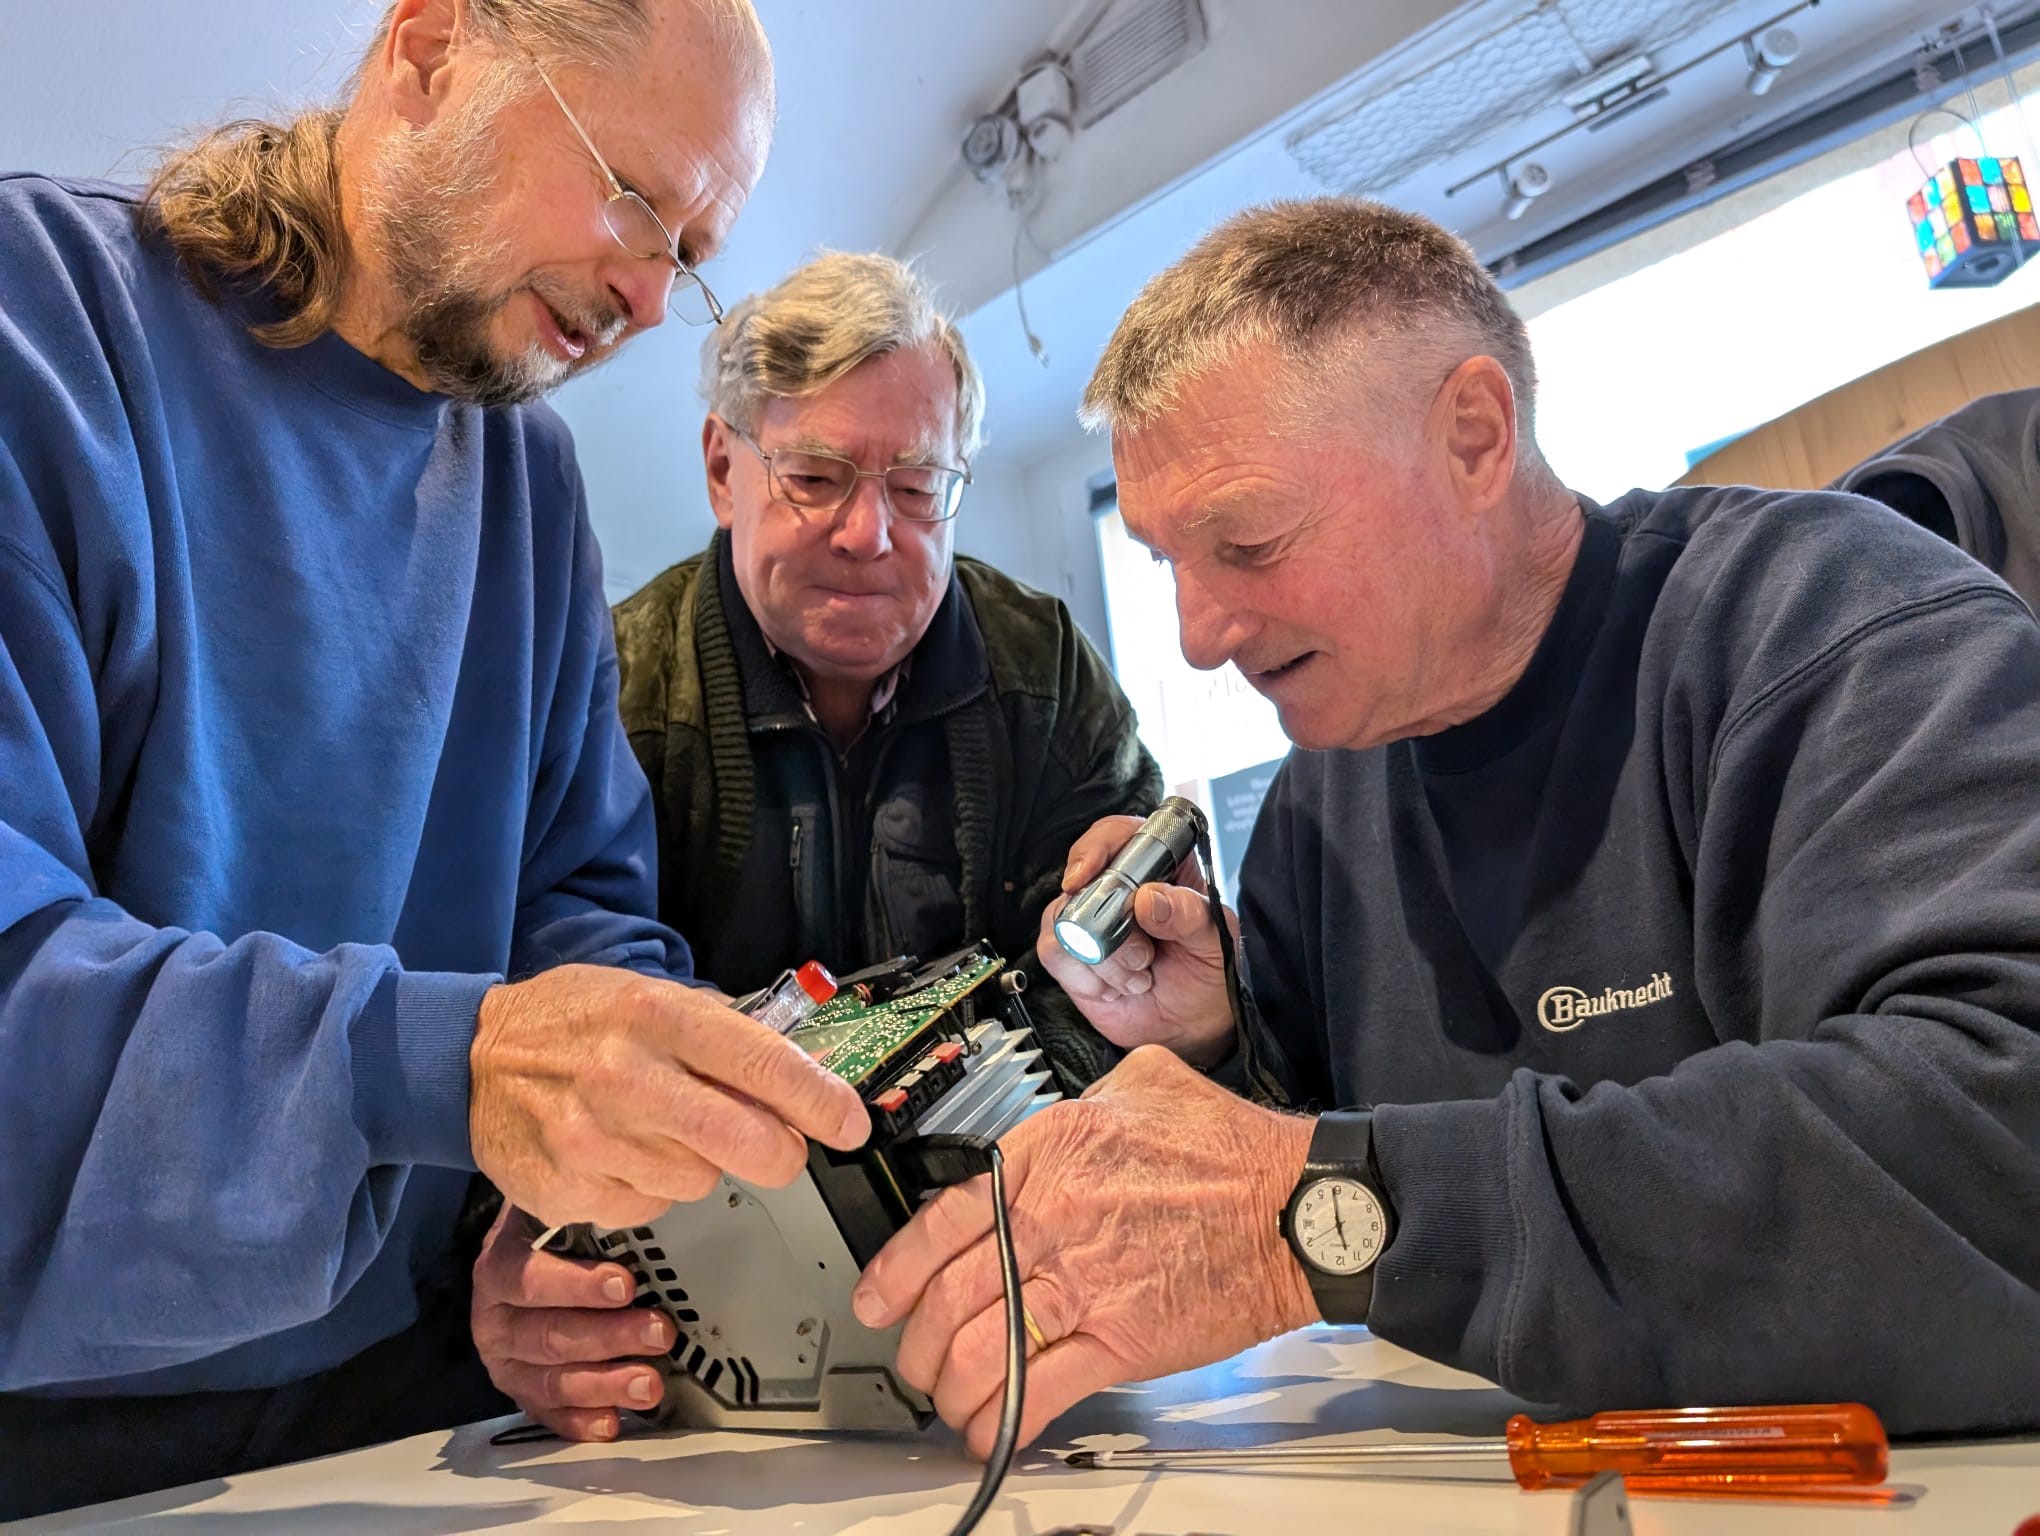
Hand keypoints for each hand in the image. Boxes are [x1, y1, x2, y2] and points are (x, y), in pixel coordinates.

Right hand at [470, 965, 868, 1229]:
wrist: (472, 1059)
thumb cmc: (574, 1021)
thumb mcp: (650, 997)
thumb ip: (726, 1035)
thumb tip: (808, 1074)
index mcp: (658, 1016)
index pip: (763, 1064)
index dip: (820, 1102)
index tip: (850, 1124)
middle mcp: (628, 1077)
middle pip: (751, 1144)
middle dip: (780, 1153)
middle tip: (776, 1145)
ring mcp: (595, 1140)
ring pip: (703, 1181)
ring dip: (699, 1162)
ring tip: (655, 1126)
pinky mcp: (570, 1191)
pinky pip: (652, 1207)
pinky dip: (649, 1186)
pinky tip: (618, 1152)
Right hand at [471, 1204, 670, 1440]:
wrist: (515, 1260)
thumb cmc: (547, 1236)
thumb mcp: (555, 1213)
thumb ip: (582, 1215)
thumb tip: (637, 1205)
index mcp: (499, 1269)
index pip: (530, 1278)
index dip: (577, 1285)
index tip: (626, 1285)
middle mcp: (495, 1320)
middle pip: (549, 1336)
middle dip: (609, 1337)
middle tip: (659, 1333)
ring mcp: (506, 1363)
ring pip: (551, 1381)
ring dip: (604, 1384)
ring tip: (650, 1384)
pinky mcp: (521, 1394)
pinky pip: (549, 1415)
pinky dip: (581, 1421)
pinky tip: (612, 1423)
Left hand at [850, 1046, 1317, 1457]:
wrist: (1297, 1206)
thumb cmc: (1234, 1150)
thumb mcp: (1145, 1082)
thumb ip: (1090, 1096)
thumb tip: (1073, 1105)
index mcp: (1047, 1159)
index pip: (942, 1219)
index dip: (897, 1268)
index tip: (879, 1295)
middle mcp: (1051, 1223)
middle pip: (949, 1296)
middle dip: (919, 1344)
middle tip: (914, 1362)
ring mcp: (1083, 1286)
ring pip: (982, 1351)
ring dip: (954, 1389)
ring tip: (952, 1404)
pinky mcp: (1121, 1342)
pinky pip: (1042, 1391)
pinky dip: (1006, 1421)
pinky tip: (992, 1432)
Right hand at [1036, 815, 1238, 1066]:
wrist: (1192, 1028)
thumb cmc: (1209, 975)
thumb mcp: (1217, 942)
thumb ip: (1190, 915)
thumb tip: (1147, 897)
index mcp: (1157, 868)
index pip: (1117, 834)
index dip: (1098, 846)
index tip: (1089, 872)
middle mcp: (1116, 888)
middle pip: (1081, 875)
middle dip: (1107, 919)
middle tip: (1142, 953)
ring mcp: (1088, 920)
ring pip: (1065, 917)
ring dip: (1105, 956)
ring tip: (1139, 975)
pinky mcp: (1070, 955)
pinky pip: (1054, 951)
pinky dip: (1087, 976)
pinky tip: (1116, 988)